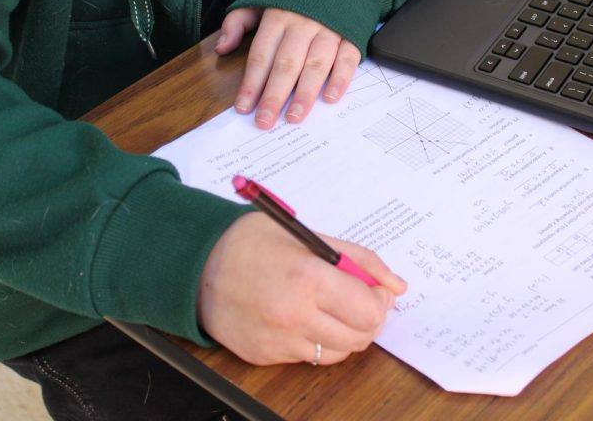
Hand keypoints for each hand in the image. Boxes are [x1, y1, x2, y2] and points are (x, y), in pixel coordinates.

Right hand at [197, 212, 406, 365]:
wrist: (196, 265)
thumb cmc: (251, 242)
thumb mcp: (308, 235)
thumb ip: (358, 259)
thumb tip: (395, 284)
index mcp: (307, 278)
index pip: (369, 310)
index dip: (379, 300)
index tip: (375, 288)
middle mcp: (293, 315)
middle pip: (359, 337)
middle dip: (367, 317)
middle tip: (358, 297)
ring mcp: (278, 341)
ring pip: (337, 353)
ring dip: (343, 331)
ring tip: (328, 305)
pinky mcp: (264, 356)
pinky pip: (308, 357)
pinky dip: (315, 339)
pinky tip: (302, 316)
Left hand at [215, 7, 361, 128]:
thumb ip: (237, 22)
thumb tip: (222, 49)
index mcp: (278, 16)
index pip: (261, 55)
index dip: (251, 83)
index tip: (243, 107)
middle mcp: (304, 24)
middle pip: (286, 64)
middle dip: (274, 95)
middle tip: (265, 121)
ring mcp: (329, 29)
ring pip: (316, 65)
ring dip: (305, 93)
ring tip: (294, 117)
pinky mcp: (351, 34)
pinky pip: (347, 59)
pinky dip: (340, 79)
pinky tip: (330, 98)